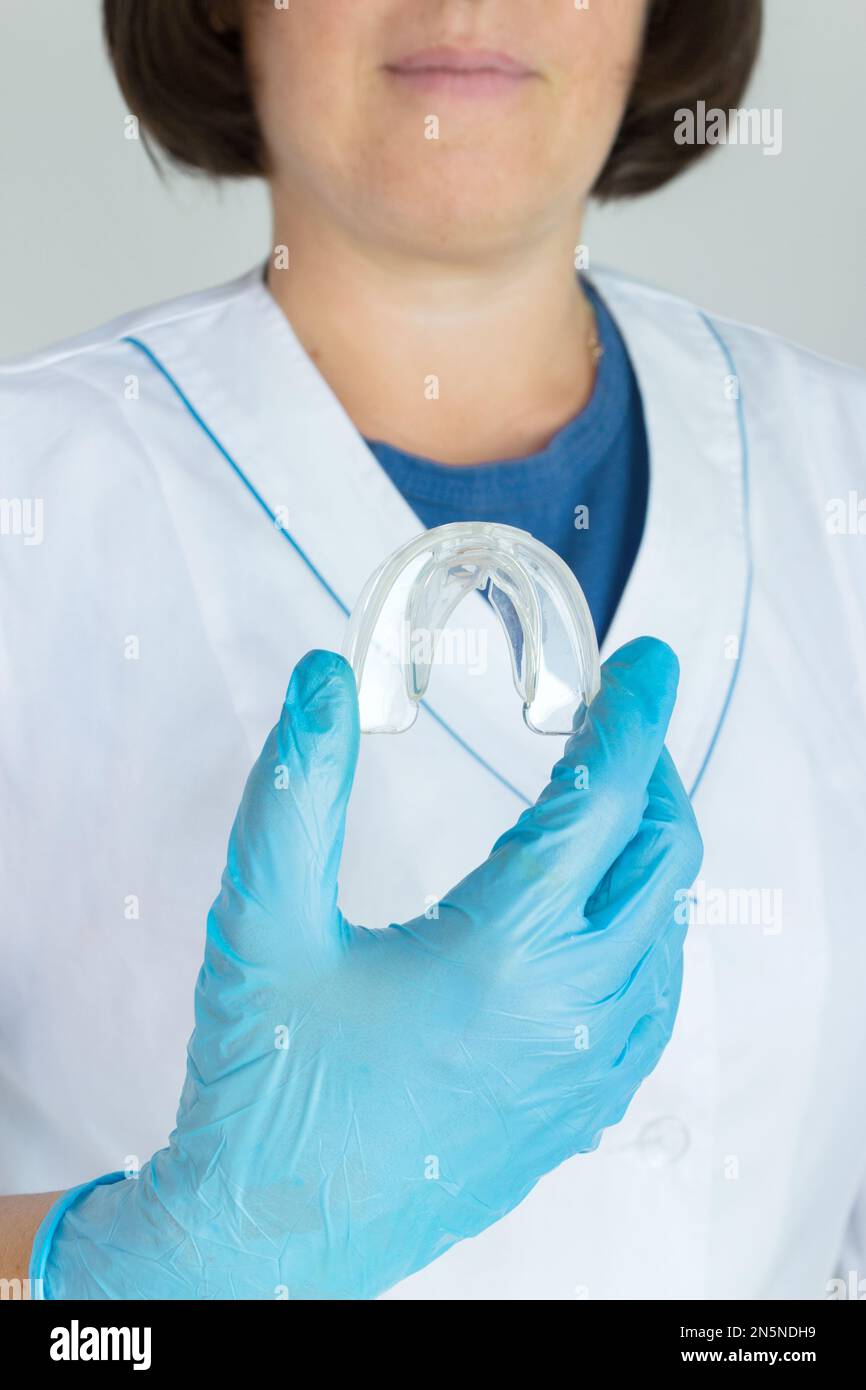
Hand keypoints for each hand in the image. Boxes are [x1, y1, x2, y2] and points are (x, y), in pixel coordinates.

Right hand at [34, 638, 701, 1299]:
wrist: (268, 1241)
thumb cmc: (263, 1086)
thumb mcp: (262, 919)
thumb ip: (295, 787)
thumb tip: (325, 679)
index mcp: (502, 955)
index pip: (601, 800)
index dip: (629, 714)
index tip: (643, 662)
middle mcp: (569, 1013)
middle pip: (661, 856)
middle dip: (649, 771)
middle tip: (611, 723)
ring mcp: (586, 1071)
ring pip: (670, 929)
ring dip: (649, 851)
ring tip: (601, 803)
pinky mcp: (579, 1111)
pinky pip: (654, 999)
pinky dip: (648, 929)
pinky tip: (600, 913)